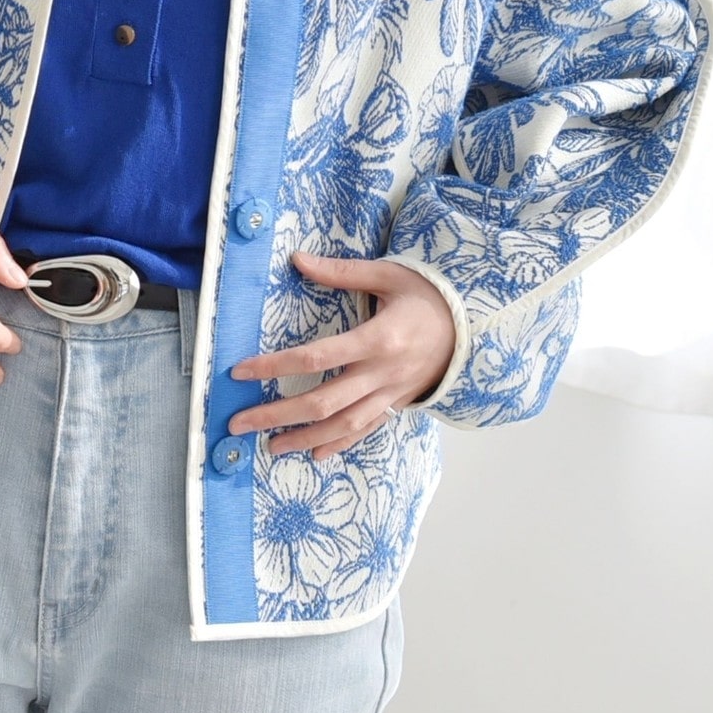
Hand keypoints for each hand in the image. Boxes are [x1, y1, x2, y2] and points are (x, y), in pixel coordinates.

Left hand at [226, 249, 456, 459]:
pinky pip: (366, 431)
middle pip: (322, 402)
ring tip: (269, 447)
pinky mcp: (398, 404)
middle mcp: (382, 373)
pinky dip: (339, 445)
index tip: (240, 372)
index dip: (275, 366)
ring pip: (342, 426)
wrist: (474, 326)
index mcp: (377, 338)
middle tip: (238, 422)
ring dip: (302, 438)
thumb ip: (340, 272)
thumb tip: (297, 259)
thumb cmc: (427, 296)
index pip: (315, 357)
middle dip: (276, 414)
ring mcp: (390, 394)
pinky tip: (315, 453)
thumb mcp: (387, 275)